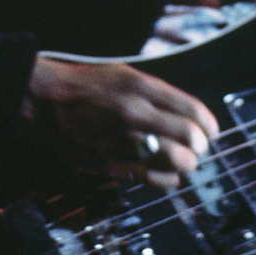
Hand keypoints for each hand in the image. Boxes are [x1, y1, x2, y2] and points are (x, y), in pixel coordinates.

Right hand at [23, 56, 219, 189]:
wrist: (44, 101)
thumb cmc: (86, 86)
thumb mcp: (124, 75)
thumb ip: (157, 93)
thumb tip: (189, 115)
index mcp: (140, 87)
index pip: (192, 110)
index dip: (209, 124)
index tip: (211, 131)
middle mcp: (135, 112)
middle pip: (189, 137)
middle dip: (200, 146)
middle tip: (198, 147)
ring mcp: (123, 139)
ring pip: (175, 160)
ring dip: (187, 163)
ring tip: (185, 161)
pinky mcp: (110, 162)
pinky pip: (152, 178)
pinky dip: (168, 179)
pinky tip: (167, 174)